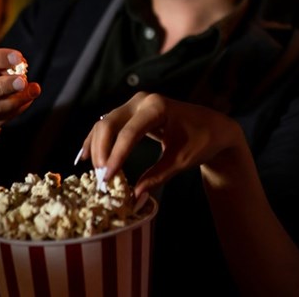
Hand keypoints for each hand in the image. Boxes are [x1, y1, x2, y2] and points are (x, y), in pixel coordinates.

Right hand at [80, 92, 244, 198]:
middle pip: (109, 124)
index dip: (117, 156)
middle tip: (101, 179)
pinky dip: (97, 140)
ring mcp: (136, 104)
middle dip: (102, 152)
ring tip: (96, 175)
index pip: (130, 132)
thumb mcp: (181, 160)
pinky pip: (109, 125)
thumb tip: (134, 196)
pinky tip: (84, 157)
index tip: (108, 179)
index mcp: (158, 107)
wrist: (214, 127)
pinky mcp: (132, 112)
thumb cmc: (202, 141)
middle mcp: (143, 101)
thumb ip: (157, 176)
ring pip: (105, 124)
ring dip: (97, 149)